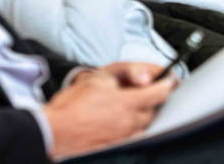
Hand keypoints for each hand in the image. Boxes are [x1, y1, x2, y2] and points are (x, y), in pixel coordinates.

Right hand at [43, 62, 174, 158]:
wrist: (53, 132)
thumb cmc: (71, 105)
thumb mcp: (97, 79)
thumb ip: (124, 77)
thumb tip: (144, 79)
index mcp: (126, 103)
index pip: (158, 93)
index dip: (167, 84)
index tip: (170, 80)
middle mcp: (128, 122)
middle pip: (153, 110)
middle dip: (153, 100)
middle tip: (149, 91)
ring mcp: (122, 137)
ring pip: (144, 125)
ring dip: (143, 115)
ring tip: (133, 107)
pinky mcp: (115, 146)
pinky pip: (133, 137)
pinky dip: (133, 128)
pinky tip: (123, 123)